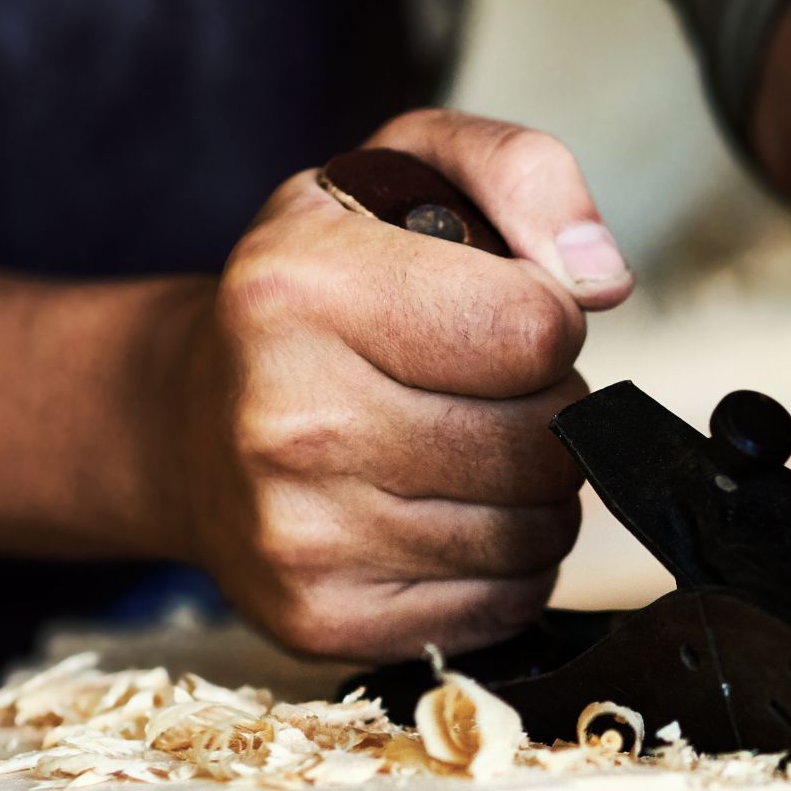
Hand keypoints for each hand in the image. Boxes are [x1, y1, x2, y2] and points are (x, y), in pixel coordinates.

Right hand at [168, 110, 633, 658]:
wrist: (187, 420)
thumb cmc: (320, 290)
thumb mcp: (404, 170)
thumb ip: (523, 173)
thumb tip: (603, 279)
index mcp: (300, 290)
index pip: (535, 330)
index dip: (548, 319)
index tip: (497, 311)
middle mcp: (288, 420)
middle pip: (545, 442)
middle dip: (544, 408)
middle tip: (479, 388)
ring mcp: (302, 536)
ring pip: (536, 532)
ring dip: (529, 491)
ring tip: (462, 447)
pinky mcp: (324, 620)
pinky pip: (506, 604)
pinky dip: (503, 564)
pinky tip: (442, 513)